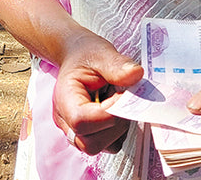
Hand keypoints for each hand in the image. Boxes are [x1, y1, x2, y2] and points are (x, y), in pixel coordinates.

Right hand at [52, 34, 143, 155]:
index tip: (121, 94)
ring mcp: (74, 130)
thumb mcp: (101, 52)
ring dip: (116, 129)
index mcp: (64, 99)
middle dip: (114, 125)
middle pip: (89, 143)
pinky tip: (116, 111)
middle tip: (122, 100)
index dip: (108, 113)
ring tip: (117, 103)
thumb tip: (136, 75)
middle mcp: (65, 120)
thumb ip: (117, 64)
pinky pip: (106, 145)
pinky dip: (116, 132)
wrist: (76, 55)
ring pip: (98, 147)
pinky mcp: (87, 134)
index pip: (82, 122)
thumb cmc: (85, 54)